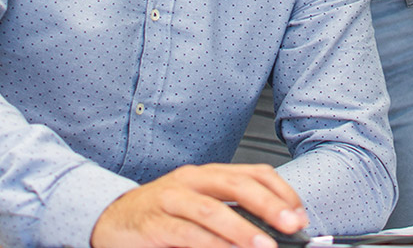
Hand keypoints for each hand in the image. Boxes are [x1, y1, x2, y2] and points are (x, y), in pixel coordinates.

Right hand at [90, 163, 308, 247]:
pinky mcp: (154, 223)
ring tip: (264, 246)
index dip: (280, 191)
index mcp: (208, 174)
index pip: (253, 172)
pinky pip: (185, 233)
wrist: (112, 217)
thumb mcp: (199, 206)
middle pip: (236, 184)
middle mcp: (191, 180)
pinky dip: (209, 245)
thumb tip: (272, 229)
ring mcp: (171, 199)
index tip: (300, 213)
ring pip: (212, 210)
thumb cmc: (160, 214)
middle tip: (292, 224)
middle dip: (269, 204)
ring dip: (241, 230)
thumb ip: (231, 213)